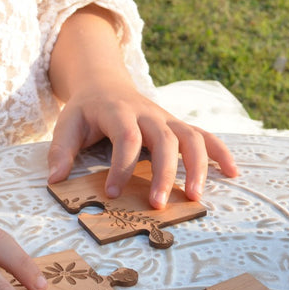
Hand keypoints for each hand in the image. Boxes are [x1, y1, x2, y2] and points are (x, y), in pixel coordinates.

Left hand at [46, 4, 237, 208]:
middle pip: (165, 139)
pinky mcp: (178, 126)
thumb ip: (60, 151)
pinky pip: (205, 136)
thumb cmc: (86, 112)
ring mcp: (167, 119)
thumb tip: (55, 181)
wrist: (105, 84)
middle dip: (164, 173)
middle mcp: (148, 113)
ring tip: (196, 198)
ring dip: (198, 167)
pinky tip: (233, 174)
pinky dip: (221, 153)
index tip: (114, 194)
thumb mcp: (67, 125)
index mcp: (119, 112)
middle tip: (157, 205)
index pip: (126, 138)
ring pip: (191, 137)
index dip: (122, 166)